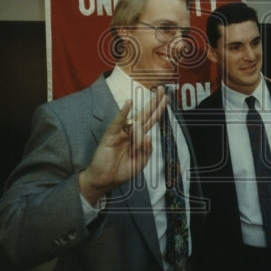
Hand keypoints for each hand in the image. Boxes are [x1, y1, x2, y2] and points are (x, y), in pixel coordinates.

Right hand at [78, 87, 166, 205]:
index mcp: (138, 139)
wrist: (105, 180)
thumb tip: (148, 136)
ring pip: (135, 122)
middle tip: (162, 90)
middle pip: (145, 115)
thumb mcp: (140, 163)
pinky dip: (123, 112)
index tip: (166, 99)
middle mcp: (130, 132)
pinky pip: (118, 122)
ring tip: (137, 143)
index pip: (150, 121)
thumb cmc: (121, 171)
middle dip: (154, 102)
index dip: (158, 110)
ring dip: (142, 123)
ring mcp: (121, 132)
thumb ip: (147, 151)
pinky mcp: (111, 135)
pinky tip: (129, 103)